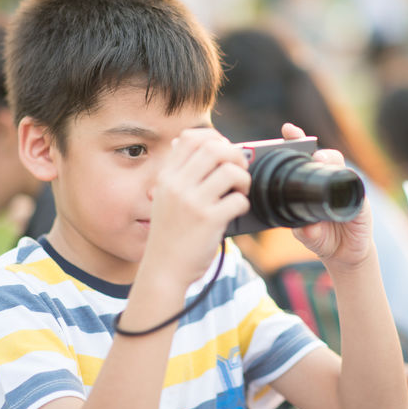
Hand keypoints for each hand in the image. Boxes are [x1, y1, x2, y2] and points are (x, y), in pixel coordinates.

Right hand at [147, 128, 250, 287]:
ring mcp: (192, 203)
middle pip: (214, 148)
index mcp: (166, 177)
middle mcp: (177, 186)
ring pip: (231, 170)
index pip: (190, 138)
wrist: (163, 270)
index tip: (224, 150)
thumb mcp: (163, 199)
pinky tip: (237, 210)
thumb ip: (176, 173)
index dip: (213, 138)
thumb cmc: (169, 234)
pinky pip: (238, 199)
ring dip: (244, 178)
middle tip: (240, 169)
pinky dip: (244, 203)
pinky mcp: (209, 221)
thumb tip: (184, 141)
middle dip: (235, 155)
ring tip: (240, 190)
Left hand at [280, 123, 373, 271]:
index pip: (306, 158)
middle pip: (327, 157)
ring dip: (333, 163)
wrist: (344, 255)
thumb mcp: (307, 235)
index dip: (298, 141)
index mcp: (313, 184)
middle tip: (312, 155)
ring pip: (343, 169)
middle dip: (319, 152)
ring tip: (321, 161)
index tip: (288, 130)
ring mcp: (347, 190)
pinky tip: (345, 186)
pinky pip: (358, 192)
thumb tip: (306, 229)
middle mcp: (331, 182)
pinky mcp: (361, 204)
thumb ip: (305, 231)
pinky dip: (352, 189)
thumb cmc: (322, 237)